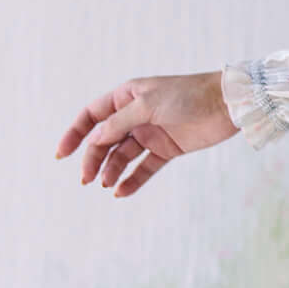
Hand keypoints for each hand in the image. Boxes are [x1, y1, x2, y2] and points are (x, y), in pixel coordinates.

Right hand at [58, 70, 238, 197]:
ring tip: (105, 184)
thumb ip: (120, 122)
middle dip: (93, 159)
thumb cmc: (188, 95)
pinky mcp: (167, 149)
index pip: (92, 116)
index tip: (61, 154)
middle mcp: (135, 116)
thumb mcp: (148, 105)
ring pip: (122, 156)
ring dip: (111, 170)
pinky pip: (144, 168)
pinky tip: (120, 191)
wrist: (227, 104)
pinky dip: (132, 180)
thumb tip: (94, 139)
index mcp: (126, 97)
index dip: (75, 134)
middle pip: (104, 140)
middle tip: (87, 179)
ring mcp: (150, 133)